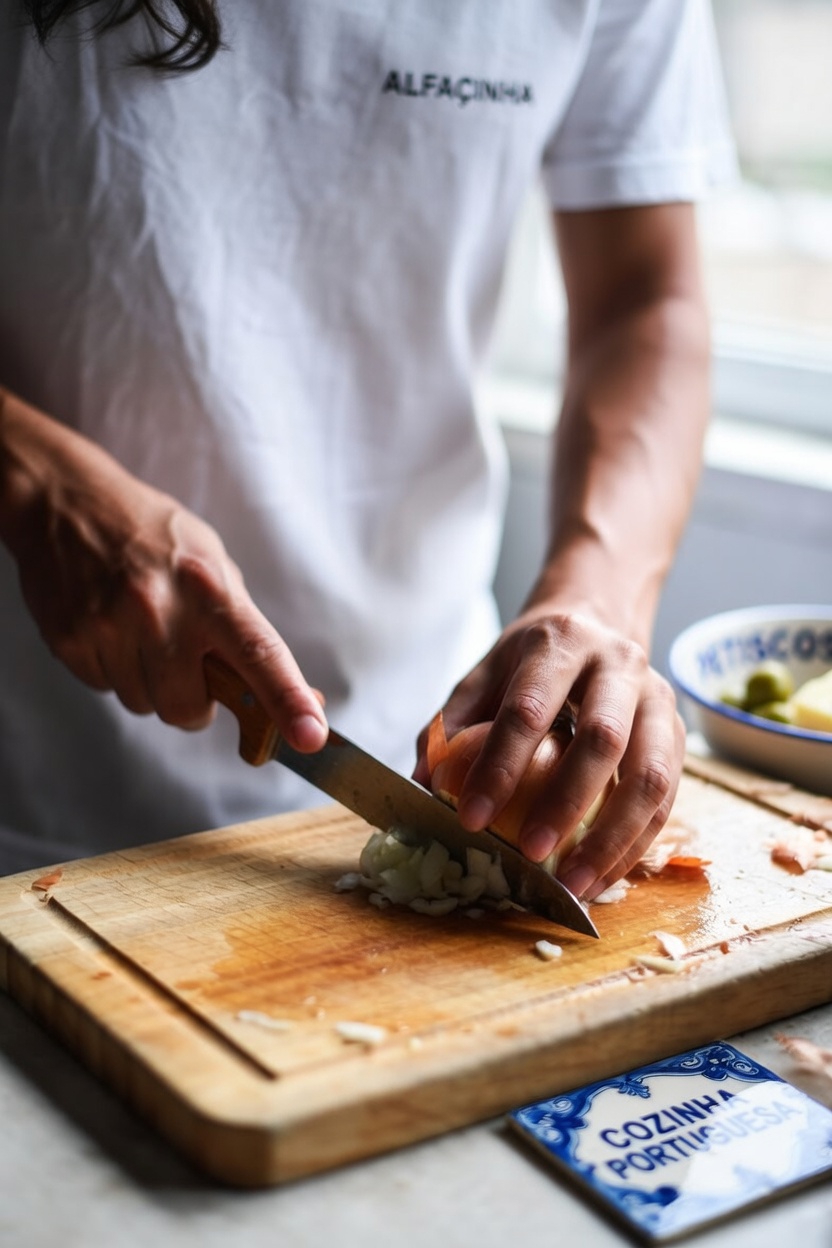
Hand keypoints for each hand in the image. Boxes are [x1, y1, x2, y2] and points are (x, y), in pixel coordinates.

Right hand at [0, 393, 326, 749]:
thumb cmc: (151, 534)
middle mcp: (159, 610)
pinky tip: (108, 626)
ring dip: (148, 683)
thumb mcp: (212, 563)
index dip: (286, 699)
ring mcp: (109, 627)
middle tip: (184, 660)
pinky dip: (112, 669)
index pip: (258, 652)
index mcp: (208, 588)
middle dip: (191, 700)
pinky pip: (103, 689)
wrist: (65, 502)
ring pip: (143, 704)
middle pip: (187, 709)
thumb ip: (247, 630)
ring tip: (138, 629)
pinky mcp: (69, 641)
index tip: (310, 736)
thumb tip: (302, 699)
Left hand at [415, 604, 684, 898]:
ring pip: (650, 777)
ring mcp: (657, 699)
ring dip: (613, 840)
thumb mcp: (483, 674)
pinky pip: (667, 800)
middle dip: (566, 804)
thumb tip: (422, 784)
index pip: (527, 710)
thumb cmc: (529, 661)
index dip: (499, 767)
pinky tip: (602, 879)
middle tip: (530, 855)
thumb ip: (449, 726)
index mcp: (560, 644)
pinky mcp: (677, 735)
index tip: (471, 819)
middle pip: (604, 739)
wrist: (596, 620)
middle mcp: (618, 665)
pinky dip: (635, 846)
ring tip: (576, 886)